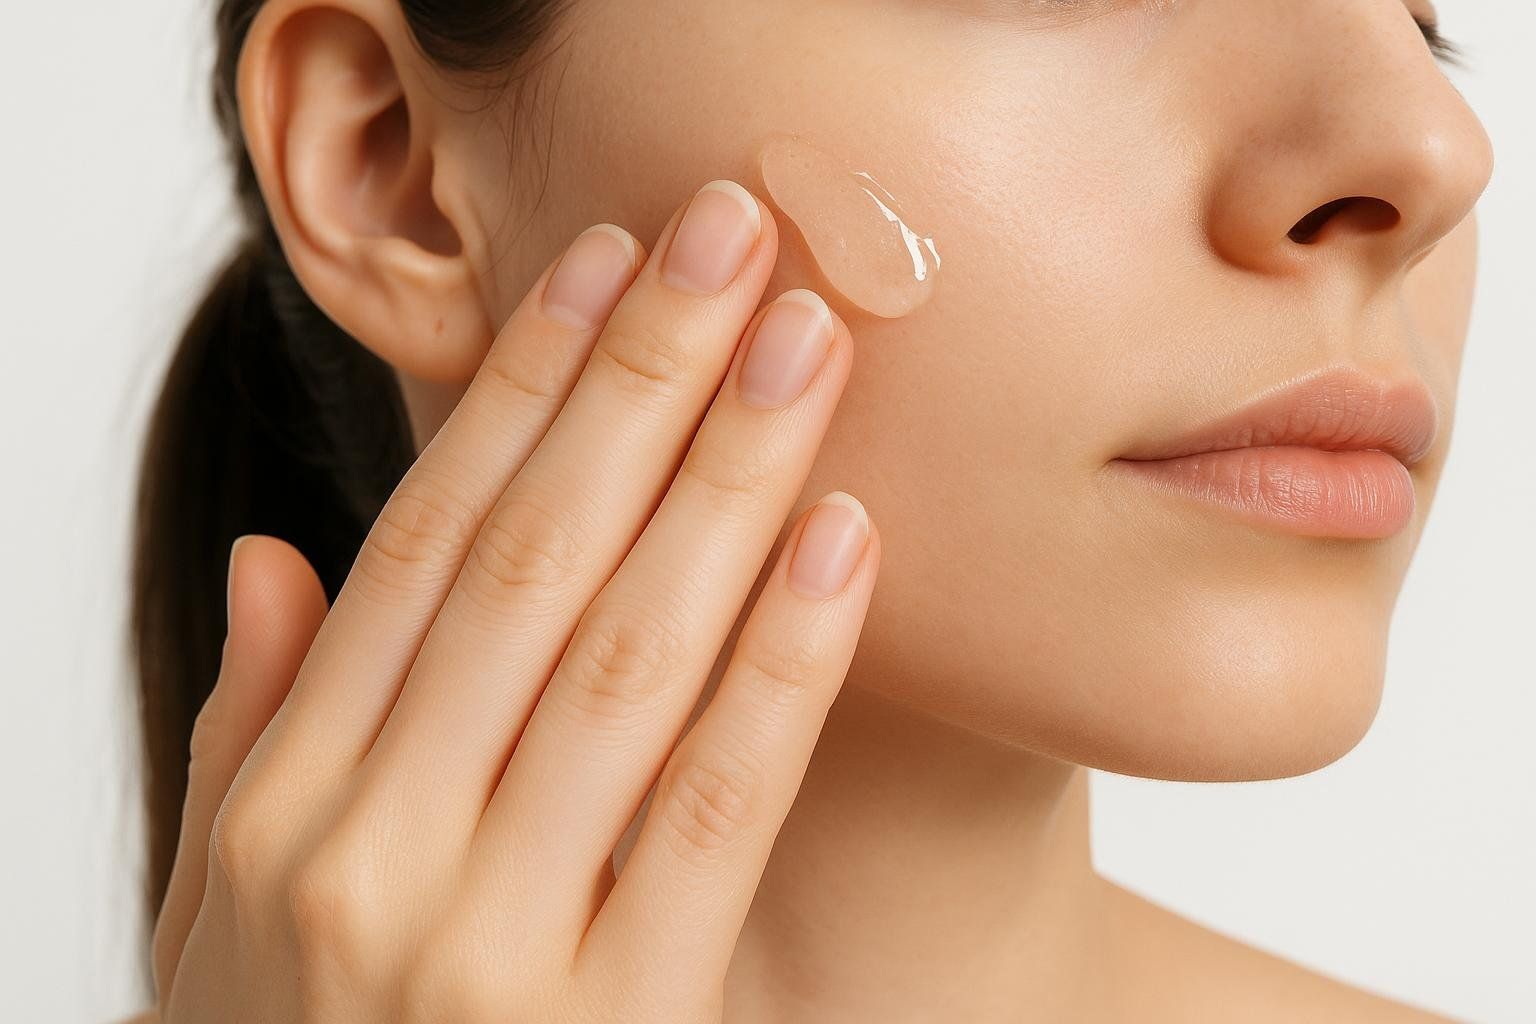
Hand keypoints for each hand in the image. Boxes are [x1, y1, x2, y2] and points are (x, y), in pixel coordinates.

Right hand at [150, 179, 879, 1022]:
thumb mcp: (226, 915)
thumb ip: (252, 734)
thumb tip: (275, 558)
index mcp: (288, 807)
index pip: (421, 548)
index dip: (515, 395)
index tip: (596, 267)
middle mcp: (373, 854)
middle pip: (531, 563)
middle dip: (638, 384)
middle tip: (730, 240)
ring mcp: (491, 943)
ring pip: (625, 655)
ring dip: (723, 480)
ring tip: (801, 344)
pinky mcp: (618, 1021)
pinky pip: (713, 808)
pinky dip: (781, 665)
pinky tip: (841, 539)